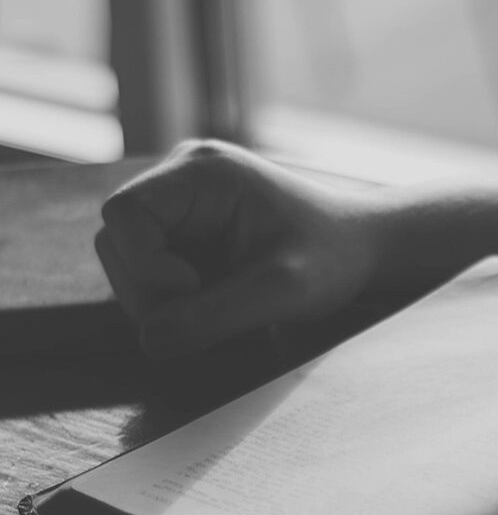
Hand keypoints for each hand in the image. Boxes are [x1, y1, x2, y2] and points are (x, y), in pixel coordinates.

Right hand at [95, 141, 384, 356]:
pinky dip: (179, 303)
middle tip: (218, 313)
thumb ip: (215, 316)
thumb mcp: (281, 291)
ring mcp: (181, 208)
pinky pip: (153, 277)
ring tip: (230, 308)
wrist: (361, 250)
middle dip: (155, 291)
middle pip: (119, 244)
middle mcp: (181, 181)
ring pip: (131, 267)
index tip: (197, 289)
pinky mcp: (186, 236)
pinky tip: (226, 304)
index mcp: (201, 172)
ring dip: (166, 302)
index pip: (124, 215)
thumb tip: (150, 341)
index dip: (146, 265)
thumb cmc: (333, 259)